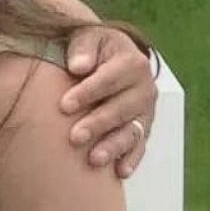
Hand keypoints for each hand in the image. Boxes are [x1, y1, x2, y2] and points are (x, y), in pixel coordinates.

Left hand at [59, 25, 156, 178]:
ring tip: (94, 159)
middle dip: (98, 123)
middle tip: (74, 137)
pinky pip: (140, 146)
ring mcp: (145, 111)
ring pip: (132, 131)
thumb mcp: (86, 38)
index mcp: (132, 62)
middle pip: (122, 109)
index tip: (64, 105)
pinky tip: (119, 172)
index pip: (110, 78)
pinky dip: (131, 159)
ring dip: (114, 146)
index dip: (88, 92)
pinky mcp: (143, 128)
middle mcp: (144, 88)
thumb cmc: (92, 48)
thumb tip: (78, 66)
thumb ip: (82, 49)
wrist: (108, 56)